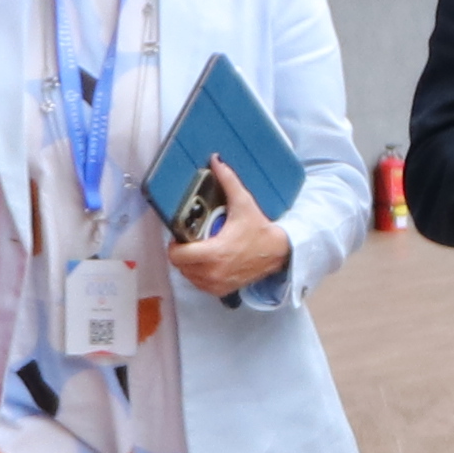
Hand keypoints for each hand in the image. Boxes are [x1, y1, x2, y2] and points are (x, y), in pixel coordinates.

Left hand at [168, 165, 288, 298]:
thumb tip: (216, 161)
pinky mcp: (222, 290)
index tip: (181, 236)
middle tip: (189, 241)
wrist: (279, 252)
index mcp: (215, 252)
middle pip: (180, 266)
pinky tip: (207, 263)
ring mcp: (218, 284)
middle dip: (181, 253)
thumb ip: (228, 181)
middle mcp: (214, 272)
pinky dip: (199, 275)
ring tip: (198, 251)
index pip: (178, 255)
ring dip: (189, 264)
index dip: (174, 245)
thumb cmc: (260, 230)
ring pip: (188, 276)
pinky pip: (199, 285)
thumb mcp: (243, 203)